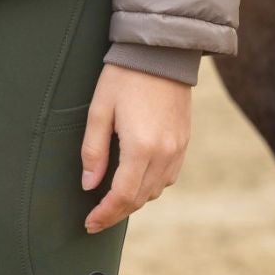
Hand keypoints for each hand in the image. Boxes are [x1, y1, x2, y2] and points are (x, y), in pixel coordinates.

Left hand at [80, 62, 191, 232]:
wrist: (161, 51)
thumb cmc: (124, 76)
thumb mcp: (99, 109)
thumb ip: (93, 150)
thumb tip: (89, 185)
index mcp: (141, 147)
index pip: (123, 196)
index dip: (105, 214)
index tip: (89, 223)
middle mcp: (164, 153)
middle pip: (141, 198)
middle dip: (117, 211)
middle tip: (96, 217)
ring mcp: (178, 148)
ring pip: (156, 190)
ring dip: (135, 199)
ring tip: (113, 199)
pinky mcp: (185, 141)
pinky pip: (169, 176)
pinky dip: (151, 184)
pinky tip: (136, 178)